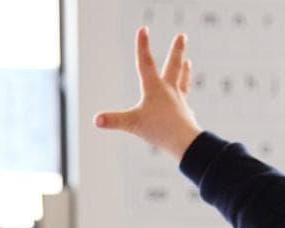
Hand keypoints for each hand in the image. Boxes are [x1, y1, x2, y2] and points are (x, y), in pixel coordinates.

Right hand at [93, 27, 201, 159]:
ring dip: (184, 70)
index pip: (146, 63)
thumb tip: (96, 120)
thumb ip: (114, 120)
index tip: (143, 29)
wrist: (186, 142)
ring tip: (188, 61)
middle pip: (173, 65)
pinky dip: (184, 100)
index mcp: (155, 88)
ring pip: (182, 81)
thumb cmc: (160, 130)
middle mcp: (169, 90)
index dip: (142, 46)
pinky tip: (187, 104)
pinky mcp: (185, 114)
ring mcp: (179, 101)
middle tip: (182, 35)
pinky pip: (185, 103)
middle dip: (176, 49)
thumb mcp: (133, 124)